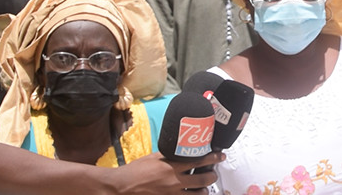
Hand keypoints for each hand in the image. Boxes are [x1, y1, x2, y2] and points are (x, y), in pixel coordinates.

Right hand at [109, 152, 224, 194]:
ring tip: (203, 187)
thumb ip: (169, 156)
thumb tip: (181, 150)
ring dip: (204, 190)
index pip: (198, 160)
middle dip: (212, 176)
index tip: (220, 156)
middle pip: (203, 180)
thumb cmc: (135, 172)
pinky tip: (191, 193)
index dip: (212, 158)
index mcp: (171, 167)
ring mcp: (172, 194)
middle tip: (213, 173)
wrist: (122, 187)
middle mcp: (174, 181)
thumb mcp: (153, 157)